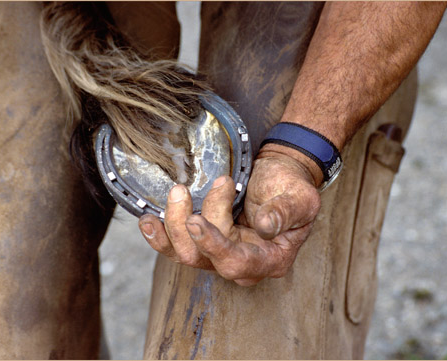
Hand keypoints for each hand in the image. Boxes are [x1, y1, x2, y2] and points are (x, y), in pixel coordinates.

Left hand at [138, 148, 320, 285]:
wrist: (279, 177)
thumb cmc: (291, 188)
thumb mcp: (299, 198)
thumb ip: (285, 212)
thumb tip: (265, 226)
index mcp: (270, 259)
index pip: (237, 262)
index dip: (214, 245)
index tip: (195, 220)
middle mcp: (242, 264)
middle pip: (203, 259)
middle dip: (189, 225)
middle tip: (186, 189)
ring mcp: (219, 254)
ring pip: (185, 254)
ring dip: (172, 224)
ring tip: (177, 192)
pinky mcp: (203, 243)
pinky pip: (175, 247)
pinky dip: (158, 235)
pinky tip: (147, 220)